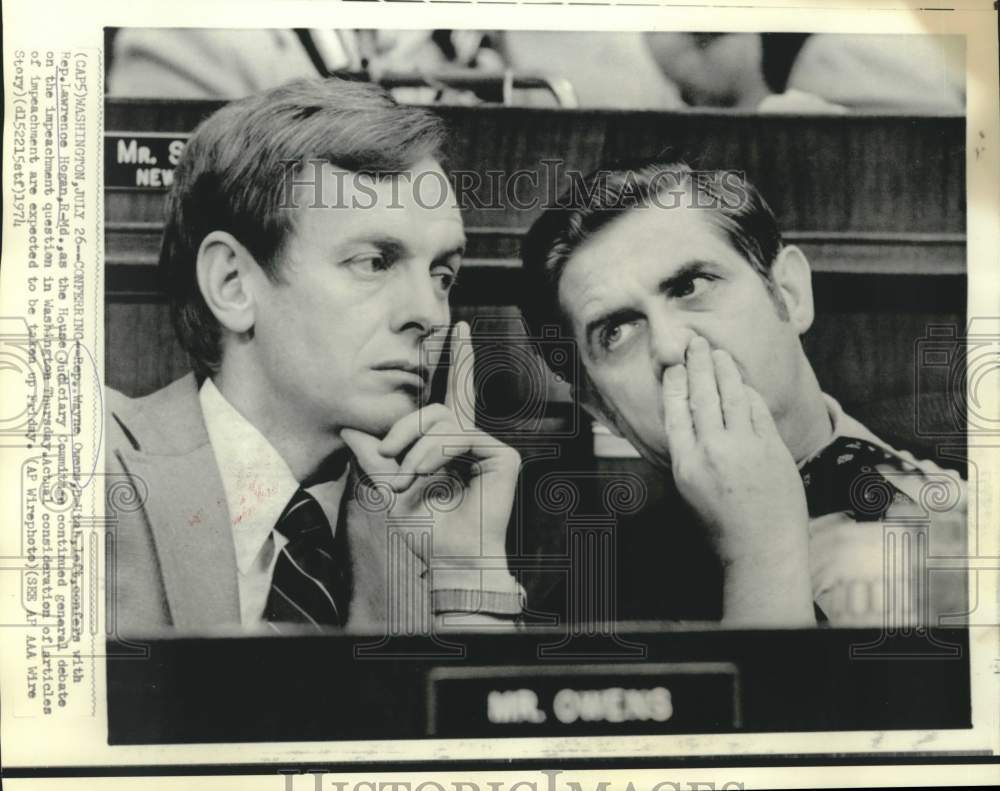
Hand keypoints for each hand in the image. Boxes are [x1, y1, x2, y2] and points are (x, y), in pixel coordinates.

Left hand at [341, 321, 520, 574]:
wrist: (449, 557)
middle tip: (391, 460)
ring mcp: (488, 446)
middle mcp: (472, 438)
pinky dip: (434, 454)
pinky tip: (426, 475)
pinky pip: (459, 436)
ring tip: (410, 477)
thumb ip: (372, 454)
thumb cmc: (423, 527)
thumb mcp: (388, 486)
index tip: (459, 325)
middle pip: (434, 408)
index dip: (460, 357)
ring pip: (442, 422)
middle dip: (405, 430)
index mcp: (450, 442)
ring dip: (416, 449)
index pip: (452, 392)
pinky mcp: (502, 455)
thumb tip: (348, 426)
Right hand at [662, 336, 813, 624]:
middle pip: (702, 394)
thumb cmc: (722, 525)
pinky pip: (756, 409)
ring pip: (731, 395)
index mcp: (685, 463)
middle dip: (698, 364)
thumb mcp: (690, 491)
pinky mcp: (771, 448)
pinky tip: (742, 382)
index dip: (674, 384)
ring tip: (718, 353)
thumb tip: (689, 419)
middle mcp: (712, 450)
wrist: (762, 548)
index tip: (673, 367)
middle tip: (695, 344)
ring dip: (724, 369)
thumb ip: (689, 454)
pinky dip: (747, 392)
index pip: (675, 411)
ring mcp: (744, 447)